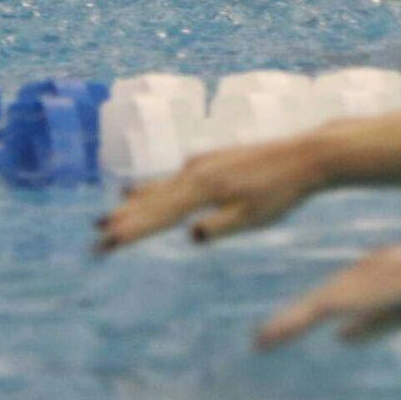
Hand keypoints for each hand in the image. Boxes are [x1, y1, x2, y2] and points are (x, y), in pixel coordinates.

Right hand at [96, 136, 332, 252]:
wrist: (305, 155)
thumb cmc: (281, 191)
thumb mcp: (254, 217)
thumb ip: (221, 226)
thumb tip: (191, 235)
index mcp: (204, 186)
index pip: (161, 214)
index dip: (133, 231)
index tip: (107, 244)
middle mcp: (195, 170)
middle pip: (152, 201)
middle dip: (124, 221)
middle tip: (96, 240)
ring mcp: (201, 163)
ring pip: (159, 188)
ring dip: (133, 205)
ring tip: (108, 218)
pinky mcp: (210, 162)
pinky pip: (171, 179)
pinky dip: (151, 190)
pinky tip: (139, 192)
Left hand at [255, 235, 400, 349]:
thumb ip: (375, 324)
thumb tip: (337, 339)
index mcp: (370, 277)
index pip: (326, 300)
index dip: (295, 320)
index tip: (266, 340)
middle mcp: (372, 269)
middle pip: (325, 298)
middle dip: (291, 321)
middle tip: (260, 344)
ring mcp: (388, 271)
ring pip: (339, 296)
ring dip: (307, 316)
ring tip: (277, 335)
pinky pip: (372, 294)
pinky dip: (346, 306)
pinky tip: (328, 316)